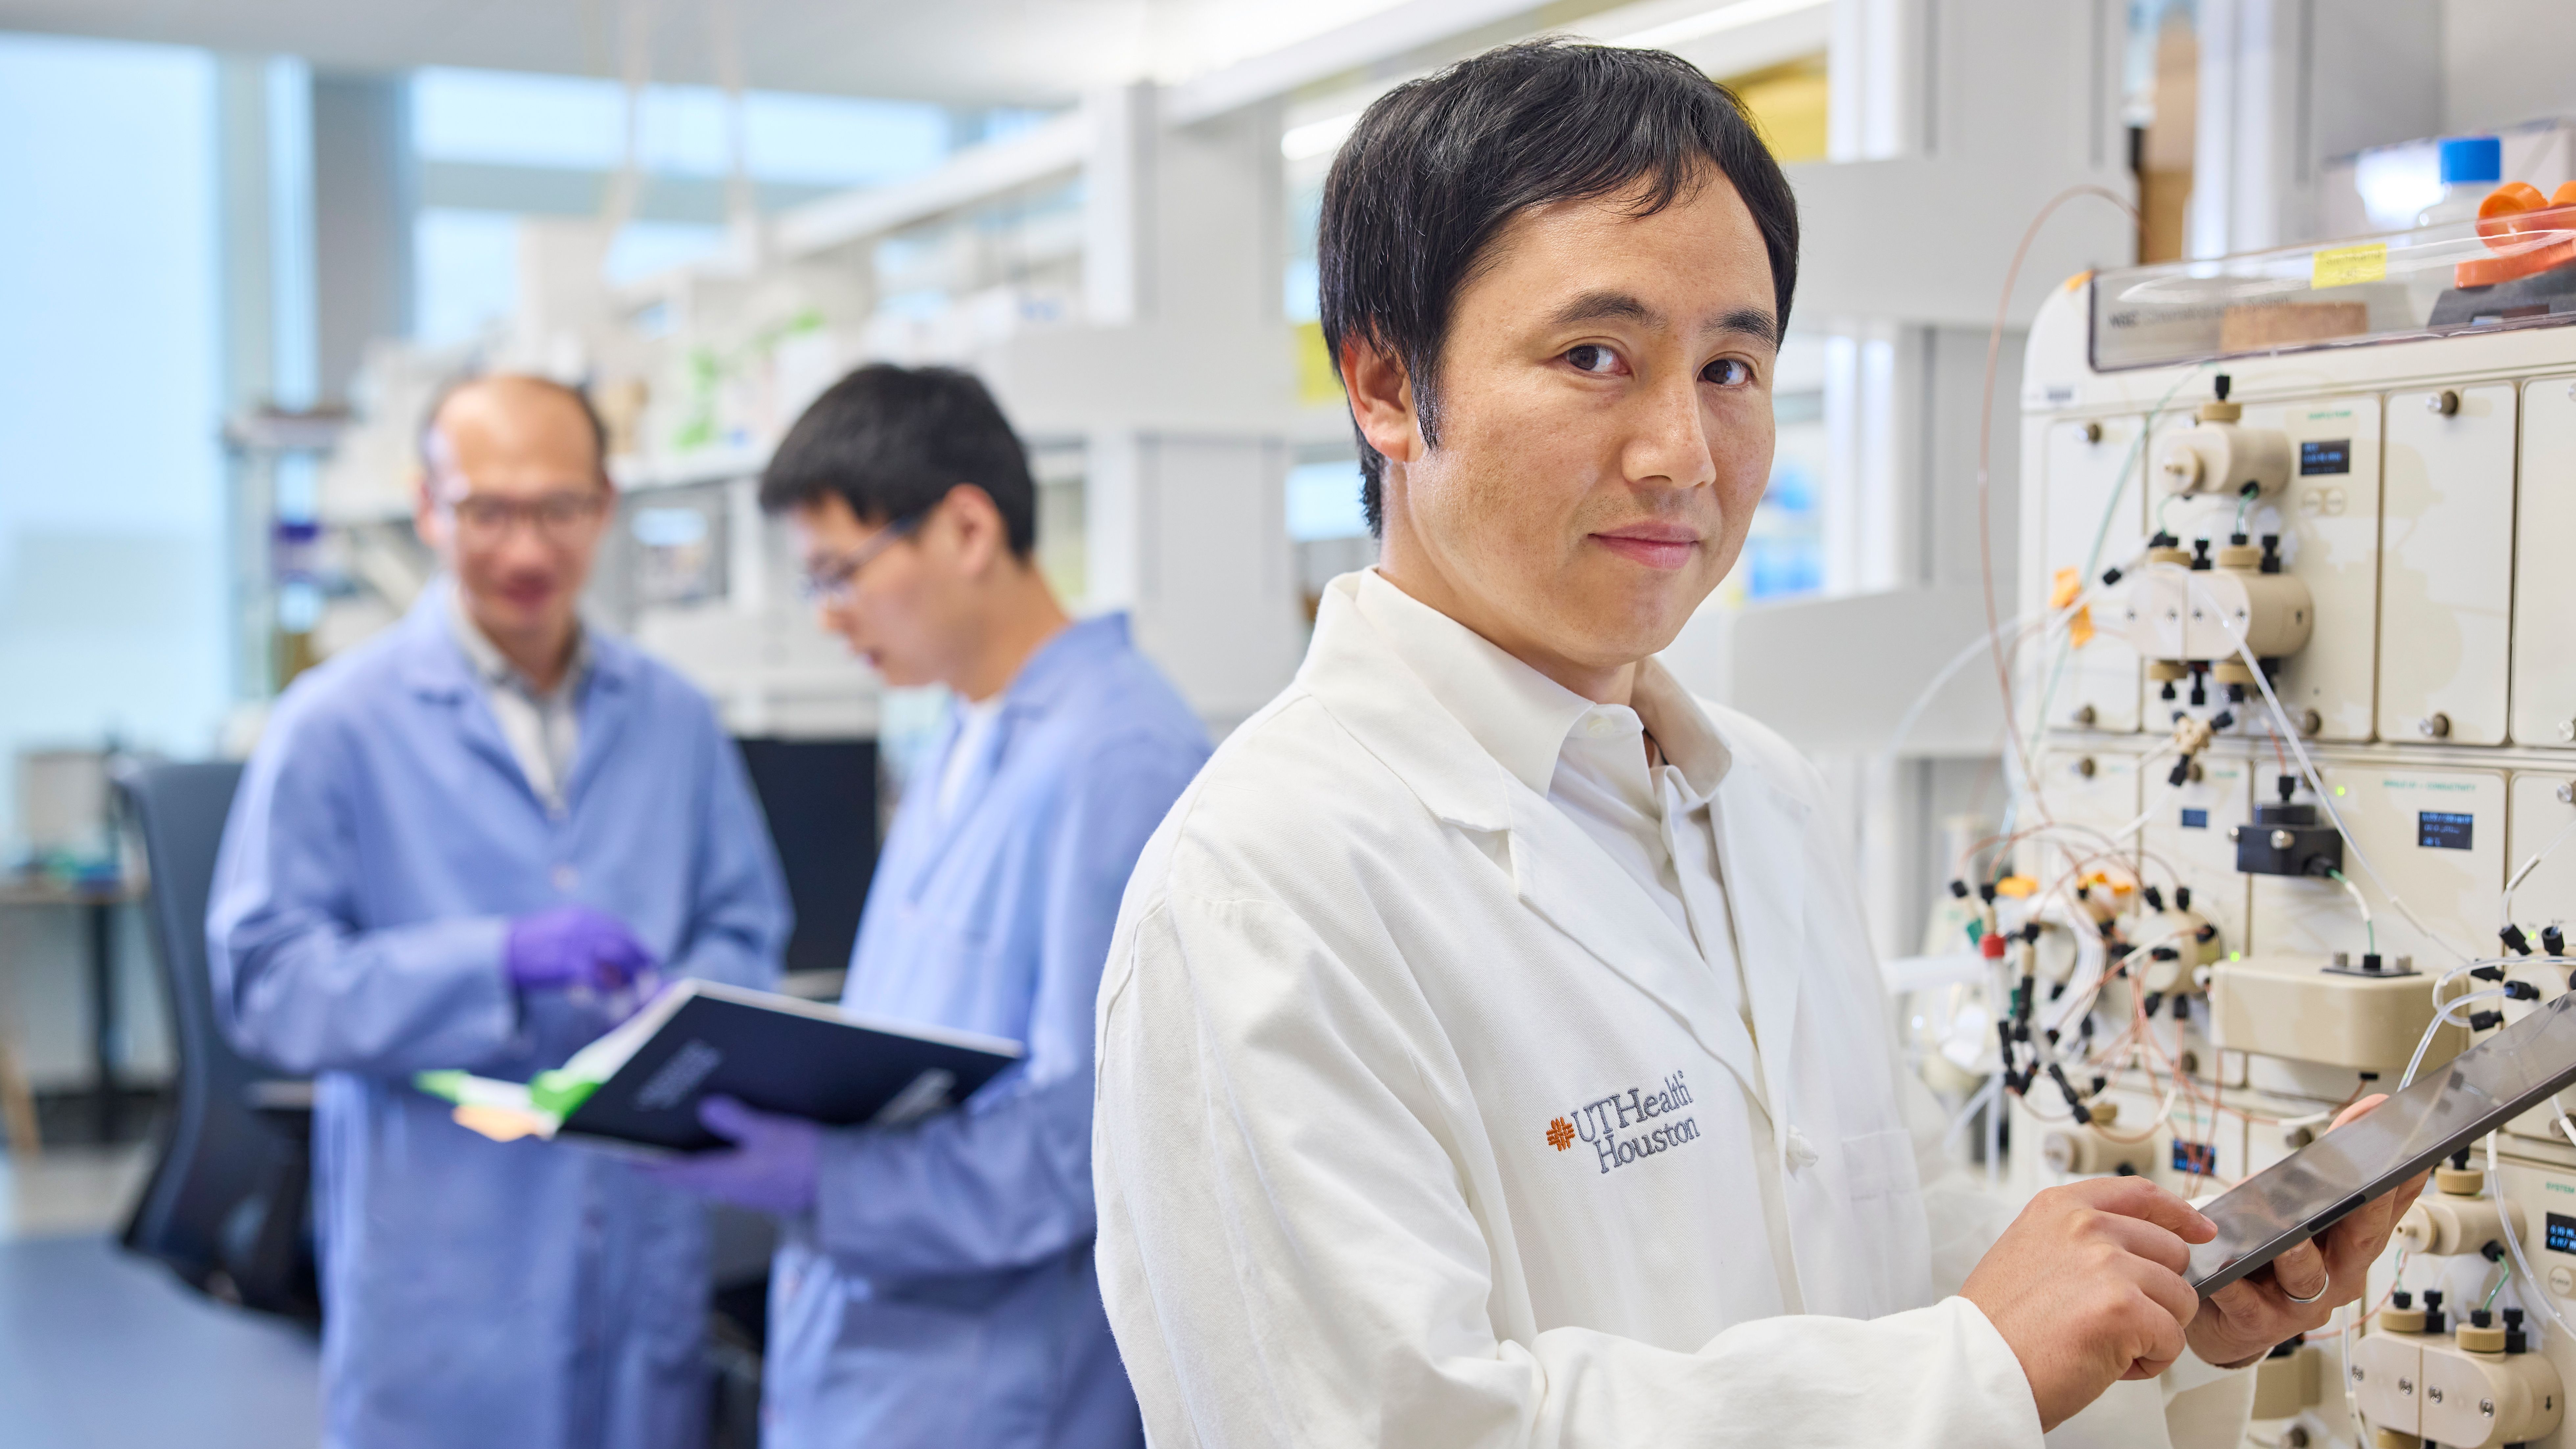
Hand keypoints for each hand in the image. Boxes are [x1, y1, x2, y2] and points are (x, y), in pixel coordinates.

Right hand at [505, 906, 656, 997]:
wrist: (500, 952)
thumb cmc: (531, 947)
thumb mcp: (561, 932)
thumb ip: (587, 940)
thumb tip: (613, 961)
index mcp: (583, 916)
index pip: (620, 930)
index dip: (637, 948)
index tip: (647, 962)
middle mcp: (583, 925)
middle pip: (624, 943)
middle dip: (640, 963)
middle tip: (647, 980)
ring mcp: (576, 943)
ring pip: (618, 958)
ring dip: (628, 976)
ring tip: (629, 991)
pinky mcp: (567, 963)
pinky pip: (599, 977)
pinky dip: (607, 988)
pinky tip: (607, 995)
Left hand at [638, 1096, 820, 1216]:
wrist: (842, 1187)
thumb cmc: (806, 1160)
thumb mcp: (771, 1132)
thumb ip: (736, 1120)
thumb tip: (706, 1106)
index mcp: (724, 1176)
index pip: (673, 1173)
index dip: (646, 1164)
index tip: (624, 1156)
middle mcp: (730, 1188)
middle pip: (688, 1174)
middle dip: (669, 1158)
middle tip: (652, 1139)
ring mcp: (747, 1191)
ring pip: (710, 1173)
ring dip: (695, 1158)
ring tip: (686, 1134)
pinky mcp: (765, 1187)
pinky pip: (731, 1172)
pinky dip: (720, 1158)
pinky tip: (728, 1141)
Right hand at [1962, 1175, 2212, 1429]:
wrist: (1976, 1370)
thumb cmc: (2000, 1326)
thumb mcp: (2028, 1254)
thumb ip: (2078, 1241)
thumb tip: (2138, 1249)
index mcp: (2059, 1209)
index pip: (2138, 1193)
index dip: (2177, 1212)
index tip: (2199, 1229)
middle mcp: (2085, 1227)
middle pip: (2171, 1252)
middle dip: (2158, 1293)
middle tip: (2115, 1321)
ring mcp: (2107, 1264)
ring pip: (2180, 1299)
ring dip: (2154, 1330)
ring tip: (2105, 1344)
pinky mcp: (2125, 1309)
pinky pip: (2173, 1340)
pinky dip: (2149, 1362)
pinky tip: (2109, 1363)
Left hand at [2183, 1094, 2430, 1368]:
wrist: (2228, 1315)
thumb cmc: (2267, 1255)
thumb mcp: (2293, 1206)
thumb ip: (2319, 1167)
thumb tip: (2363, 1114)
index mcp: (2352, 1245)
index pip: (2388, 1209)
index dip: (2406, 1182)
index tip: (2417, 1151)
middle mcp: (2338, 1275)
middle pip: (2363, 1241)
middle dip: (2368, 1210)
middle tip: (2369, 1184)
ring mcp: (2303, 1304)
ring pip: (2309, 1277)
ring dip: (2298, 1253)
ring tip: (2285, 1236)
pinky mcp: (2260, 1323)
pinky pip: (2249, 1303)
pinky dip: (2237, 1285)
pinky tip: (2224, 1269)